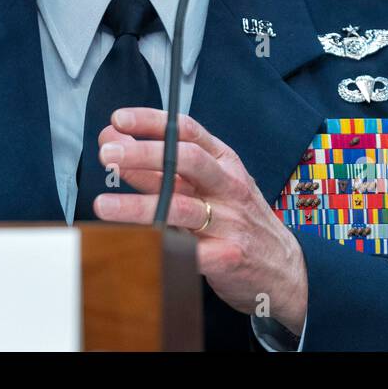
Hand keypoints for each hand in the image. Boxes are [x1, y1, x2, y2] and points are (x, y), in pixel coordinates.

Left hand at [94, 108, 307, 334]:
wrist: (284, 269)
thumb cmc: (238, 220)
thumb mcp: (209, 186)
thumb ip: (163, 168)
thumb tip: (117, 144)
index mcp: (224, 162)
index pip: (187, 131)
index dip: (152, 121)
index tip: (119, 119)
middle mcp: (228, 186)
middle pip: (185, 160)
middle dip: (143, 153)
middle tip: (108, 153)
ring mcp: (230, 222)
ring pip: (180, 207)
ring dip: (138, 205)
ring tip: (104, 205)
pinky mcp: (227, 257)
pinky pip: (188, 251)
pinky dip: (158, 247)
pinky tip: (132, 244)